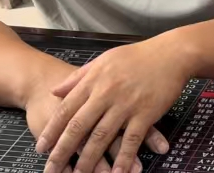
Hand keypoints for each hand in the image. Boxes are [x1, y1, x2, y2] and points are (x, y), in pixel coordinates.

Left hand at [36, 40, 189, 172]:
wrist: (172, 53)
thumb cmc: (138, 56)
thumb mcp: (104, 60)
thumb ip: (79, 76)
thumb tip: (55, 91)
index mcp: (94, 81)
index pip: (66, 109)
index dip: (52, 130)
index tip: (41, 148)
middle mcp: (106, 94)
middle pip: (79, 127)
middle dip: (63, 151)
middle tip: (51, 169)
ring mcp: (126, 105)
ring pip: (102, 137)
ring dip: (89, 159)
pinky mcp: (146, 113)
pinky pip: (132, 140)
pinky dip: (124, 158)